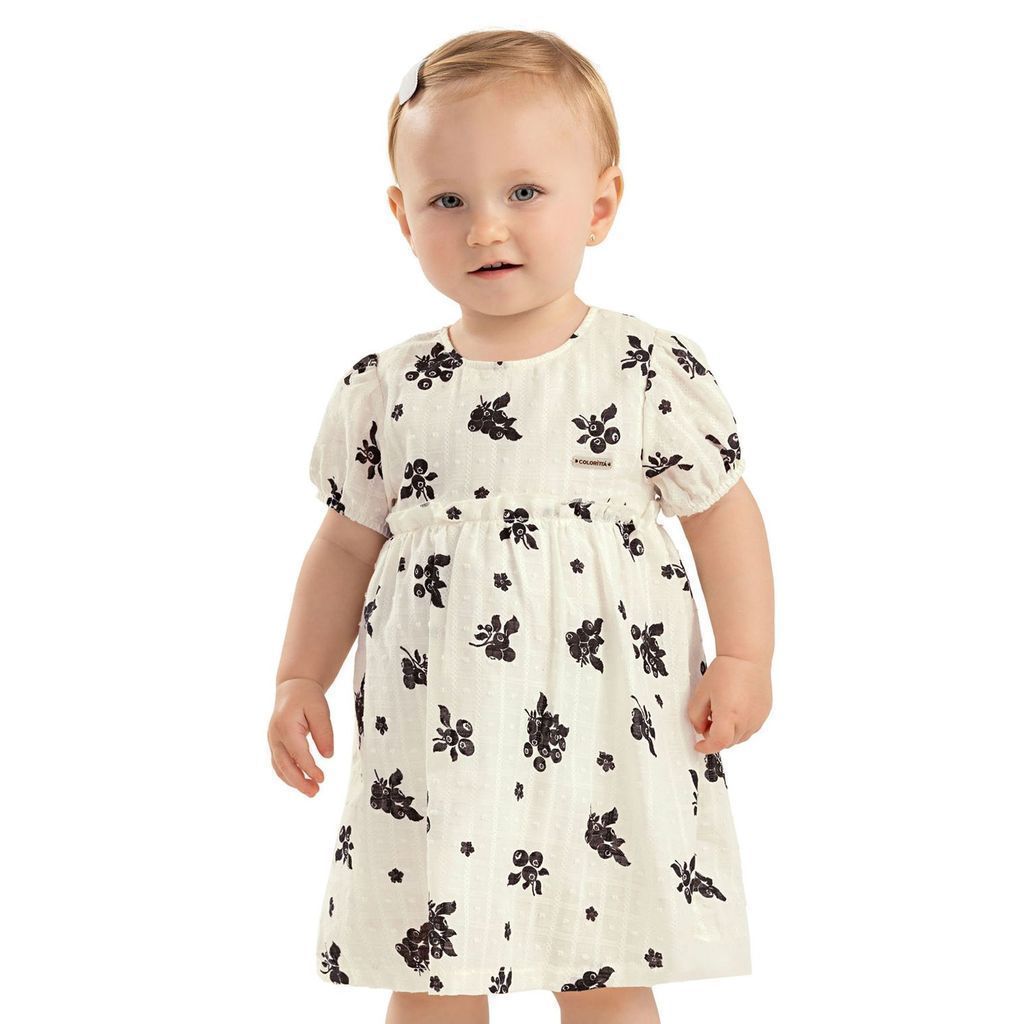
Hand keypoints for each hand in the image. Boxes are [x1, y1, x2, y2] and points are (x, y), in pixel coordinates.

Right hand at [268, 678, 334, 796]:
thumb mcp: (320, 709)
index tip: (321, 779)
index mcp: (286, 726)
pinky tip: (301, 781)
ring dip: (293, 782)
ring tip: (311, 791)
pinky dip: (289, 775)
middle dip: (299, 781)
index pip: (298, 753)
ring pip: (280, 767)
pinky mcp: (275, 745)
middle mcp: (275, 736)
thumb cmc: (307, 697)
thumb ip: (324, 732)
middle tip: (315, 792)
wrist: (293, 689)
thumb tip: (328, 755)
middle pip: (285, 765)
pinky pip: (279, 764)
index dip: (309, 768)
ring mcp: (273, 741)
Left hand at [687, 655, 771, 752]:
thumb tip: (700, 729)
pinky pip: (750, 728)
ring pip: (740, 737)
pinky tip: (734, 708)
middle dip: (715, 737)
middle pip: (728, 742)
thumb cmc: (725, 670)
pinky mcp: (764, 713)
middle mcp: (746, 720)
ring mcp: (758, 718)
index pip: (718, 743)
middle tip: (706, 721)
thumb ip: (695, 715)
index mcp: (729, 715)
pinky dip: (740, 726)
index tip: (698, 746)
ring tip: (721, 711)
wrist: (747, 657)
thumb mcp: (701, 692)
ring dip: (729, 732)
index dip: (706, 747)